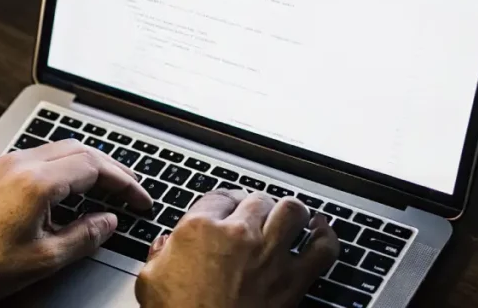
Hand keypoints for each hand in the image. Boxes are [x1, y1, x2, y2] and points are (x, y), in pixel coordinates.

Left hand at [0, 140, 152, 304]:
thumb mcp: (45, 258)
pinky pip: (42, 157)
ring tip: (109, 189)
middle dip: (112, 169)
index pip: (94, 166)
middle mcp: (22, 163)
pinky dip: (67, 167)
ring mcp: (8, 164)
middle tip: (131, 192)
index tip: (140, 200)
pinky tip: (74, 190)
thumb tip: (107, 222)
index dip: (125, 182)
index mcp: (36, 182)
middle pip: (81, 150)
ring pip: (61, 149)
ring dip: (89, 165)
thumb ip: (84, 237)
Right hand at [137, 189, 339, 307]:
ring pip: (292, 211)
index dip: (223, 202)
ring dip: (289, 212)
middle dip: (255, 205)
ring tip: (287, 215)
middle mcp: (238, 235)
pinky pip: (323, 249)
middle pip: (257, 199)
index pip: (218, 196)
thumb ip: (159, 256)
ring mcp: (269, 256)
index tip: (226, 208)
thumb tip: (164, 246)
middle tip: (253, 214)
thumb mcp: (150, 282)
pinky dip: (326, 236)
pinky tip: (322, 231)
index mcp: (200, 229)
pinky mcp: (293, 280)